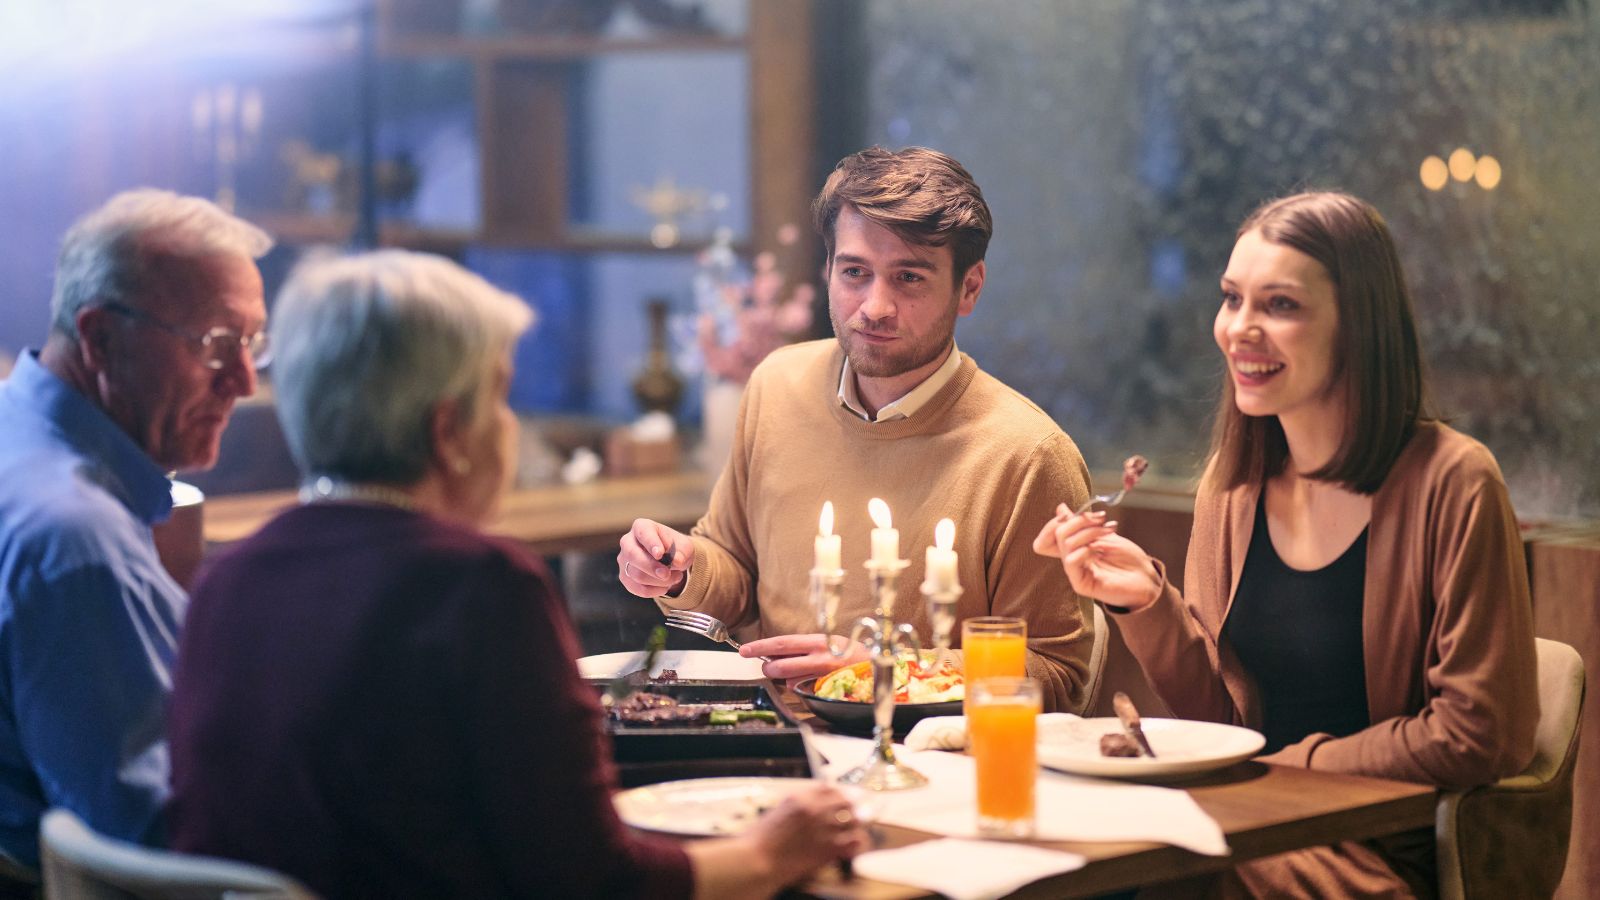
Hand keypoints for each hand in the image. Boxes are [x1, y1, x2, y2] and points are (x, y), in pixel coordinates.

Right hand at [618, 519, 693, 597]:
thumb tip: (676, 562)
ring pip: (636, 574)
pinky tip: (665, 586)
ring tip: (675, 578)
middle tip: (666, 574)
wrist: (672, 561)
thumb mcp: (685, 547)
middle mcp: (628, 541)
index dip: (651, 543)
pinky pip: (637, 588)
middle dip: (651, 567)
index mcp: (642, 527)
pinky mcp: (625, 577)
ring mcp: (624, 560)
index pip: (643, 532)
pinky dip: (654, 591)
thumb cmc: (676, 549)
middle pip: (632, 555)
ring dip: (658, 581)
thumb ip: (682, 553)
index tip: (660, 554)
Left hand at [739, 634, 868, 681]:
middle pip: (780, 665)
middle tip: (767, 668)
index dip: (760, 647)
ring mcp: (823, 677)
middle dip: (768, 668)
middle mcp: (819, 658)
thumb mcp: (827, 643)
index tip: (744, 650)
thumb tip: (775, 652)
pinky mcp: (826, 692)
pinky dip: (802, 688)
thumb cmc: (850, 655)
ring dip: (787, 680)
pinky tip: (812, 683)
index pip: (782, 643)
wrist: (878, 670)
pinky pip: (804, 692)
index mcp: (817, 641)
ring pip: (790, 682)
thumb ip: (802, 648)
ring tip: (799, 674)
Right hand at [744, 784, 867, 885]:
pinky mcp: (828, 848)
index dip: (837, 793)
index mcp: (800, 798)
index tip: (840, 798)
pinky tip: (853, 845)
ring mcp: (823, 829)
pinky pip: (854, 842)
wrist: (758, 860)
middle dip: (849, 806)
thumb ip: (798, 805)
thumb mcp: (778, 811)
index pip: (829, 788)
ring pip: (853, 820)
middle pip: (845, 800)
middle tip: (851, 813)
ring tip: (852, 830)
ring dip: (854, 825)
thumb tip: (812, 804)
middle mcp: (815, 810)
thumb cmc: (761, 839)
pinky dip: (856, 843)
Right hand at [1034, 505, 1162, 610]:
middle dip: (1080, 520)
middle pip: (1058, 534)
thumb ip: (1084, 524)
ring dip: (1089, 531)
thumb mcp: (1106, 534)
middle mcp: (1071, 559)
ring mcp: (1075, 572)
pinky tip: (1099, 549)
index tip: (1085, 513)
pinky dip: (1084, 549)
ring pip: (1067, 543)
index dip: (1059, 520)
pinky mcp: (1081, 584)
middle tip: (1102, 518)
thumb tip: (1060, 508)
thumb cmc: (1128, 559)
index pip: (1050, 533)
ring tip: (1110, 530)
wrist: (1147, 579)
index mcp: (1074, 548)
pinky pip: (1071, 562)